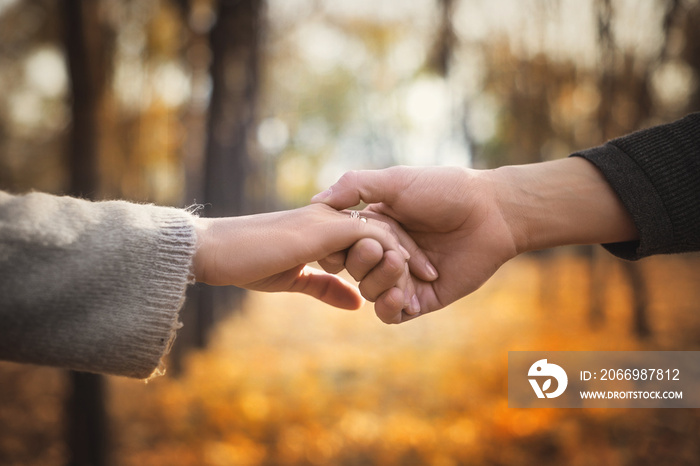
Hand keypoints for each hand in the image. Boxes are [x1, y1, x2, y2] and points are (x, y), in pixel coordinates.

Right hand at [191, 203, 421, 309]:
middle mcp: (333, 221)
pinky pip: (372, 238)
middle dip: (407, 256)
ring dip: (401, 259)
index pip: (370, 236)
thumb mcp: (293, 279)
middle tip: (425, 275)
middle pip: (385, 233)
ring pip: (383, 236)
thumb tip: (357, 305)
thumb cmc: (247, 261)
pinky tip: (401, 286)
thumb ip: (325, 287)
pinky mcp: (327, 229)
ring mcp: (331, 224)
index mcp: (326, 227)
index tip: (406, 283)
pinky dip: (390, 259)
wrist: (215, 249)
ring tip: (414, 281)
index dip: (389, 258)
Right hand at [312, 159, 636, 322]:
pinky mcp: (423, 298)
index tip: (344, 242)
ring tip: (403, 268)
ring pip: (372, 293)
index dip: (339, 248)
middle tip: (385, 251)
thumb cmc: (444, 190)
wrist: (490, 212)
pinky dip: (391, 308)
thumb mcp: (396, 180)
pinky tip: (403, 296)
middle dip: (364, 263)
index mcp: (374, 227)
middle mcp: (385, 253)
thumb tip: (316, 200)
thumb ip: (355, 186)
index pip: (341, 246)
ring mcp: (404, 277)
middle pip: (354, 271)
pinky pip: (394, 314)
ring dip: (380, 283)